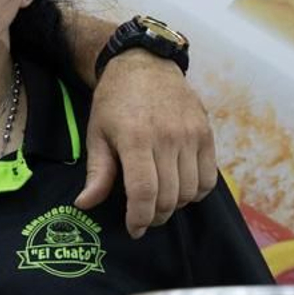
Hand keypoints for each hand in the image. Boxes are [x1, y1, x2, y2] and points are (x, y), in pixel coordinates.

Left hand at [76, 51, 216, 236]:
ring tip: (160, 202)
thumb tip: (85, 204)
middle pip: (169, 196)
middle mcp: (167, 137)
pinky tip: (181, 189)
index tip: (133, 229)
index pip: (143, 192)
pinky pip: (209, 178)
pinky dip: (196, 192)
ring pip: (190, 191)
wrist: (144, 65)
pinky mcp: (207, 133)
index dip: (138, 218)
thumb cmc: (115, 102)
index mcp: (135, 138)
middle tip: (143, 217)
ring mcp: (191, 135)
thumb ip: (97, 172)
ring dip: (176, 206)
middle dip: (155, 216)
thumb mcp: (97, 133)